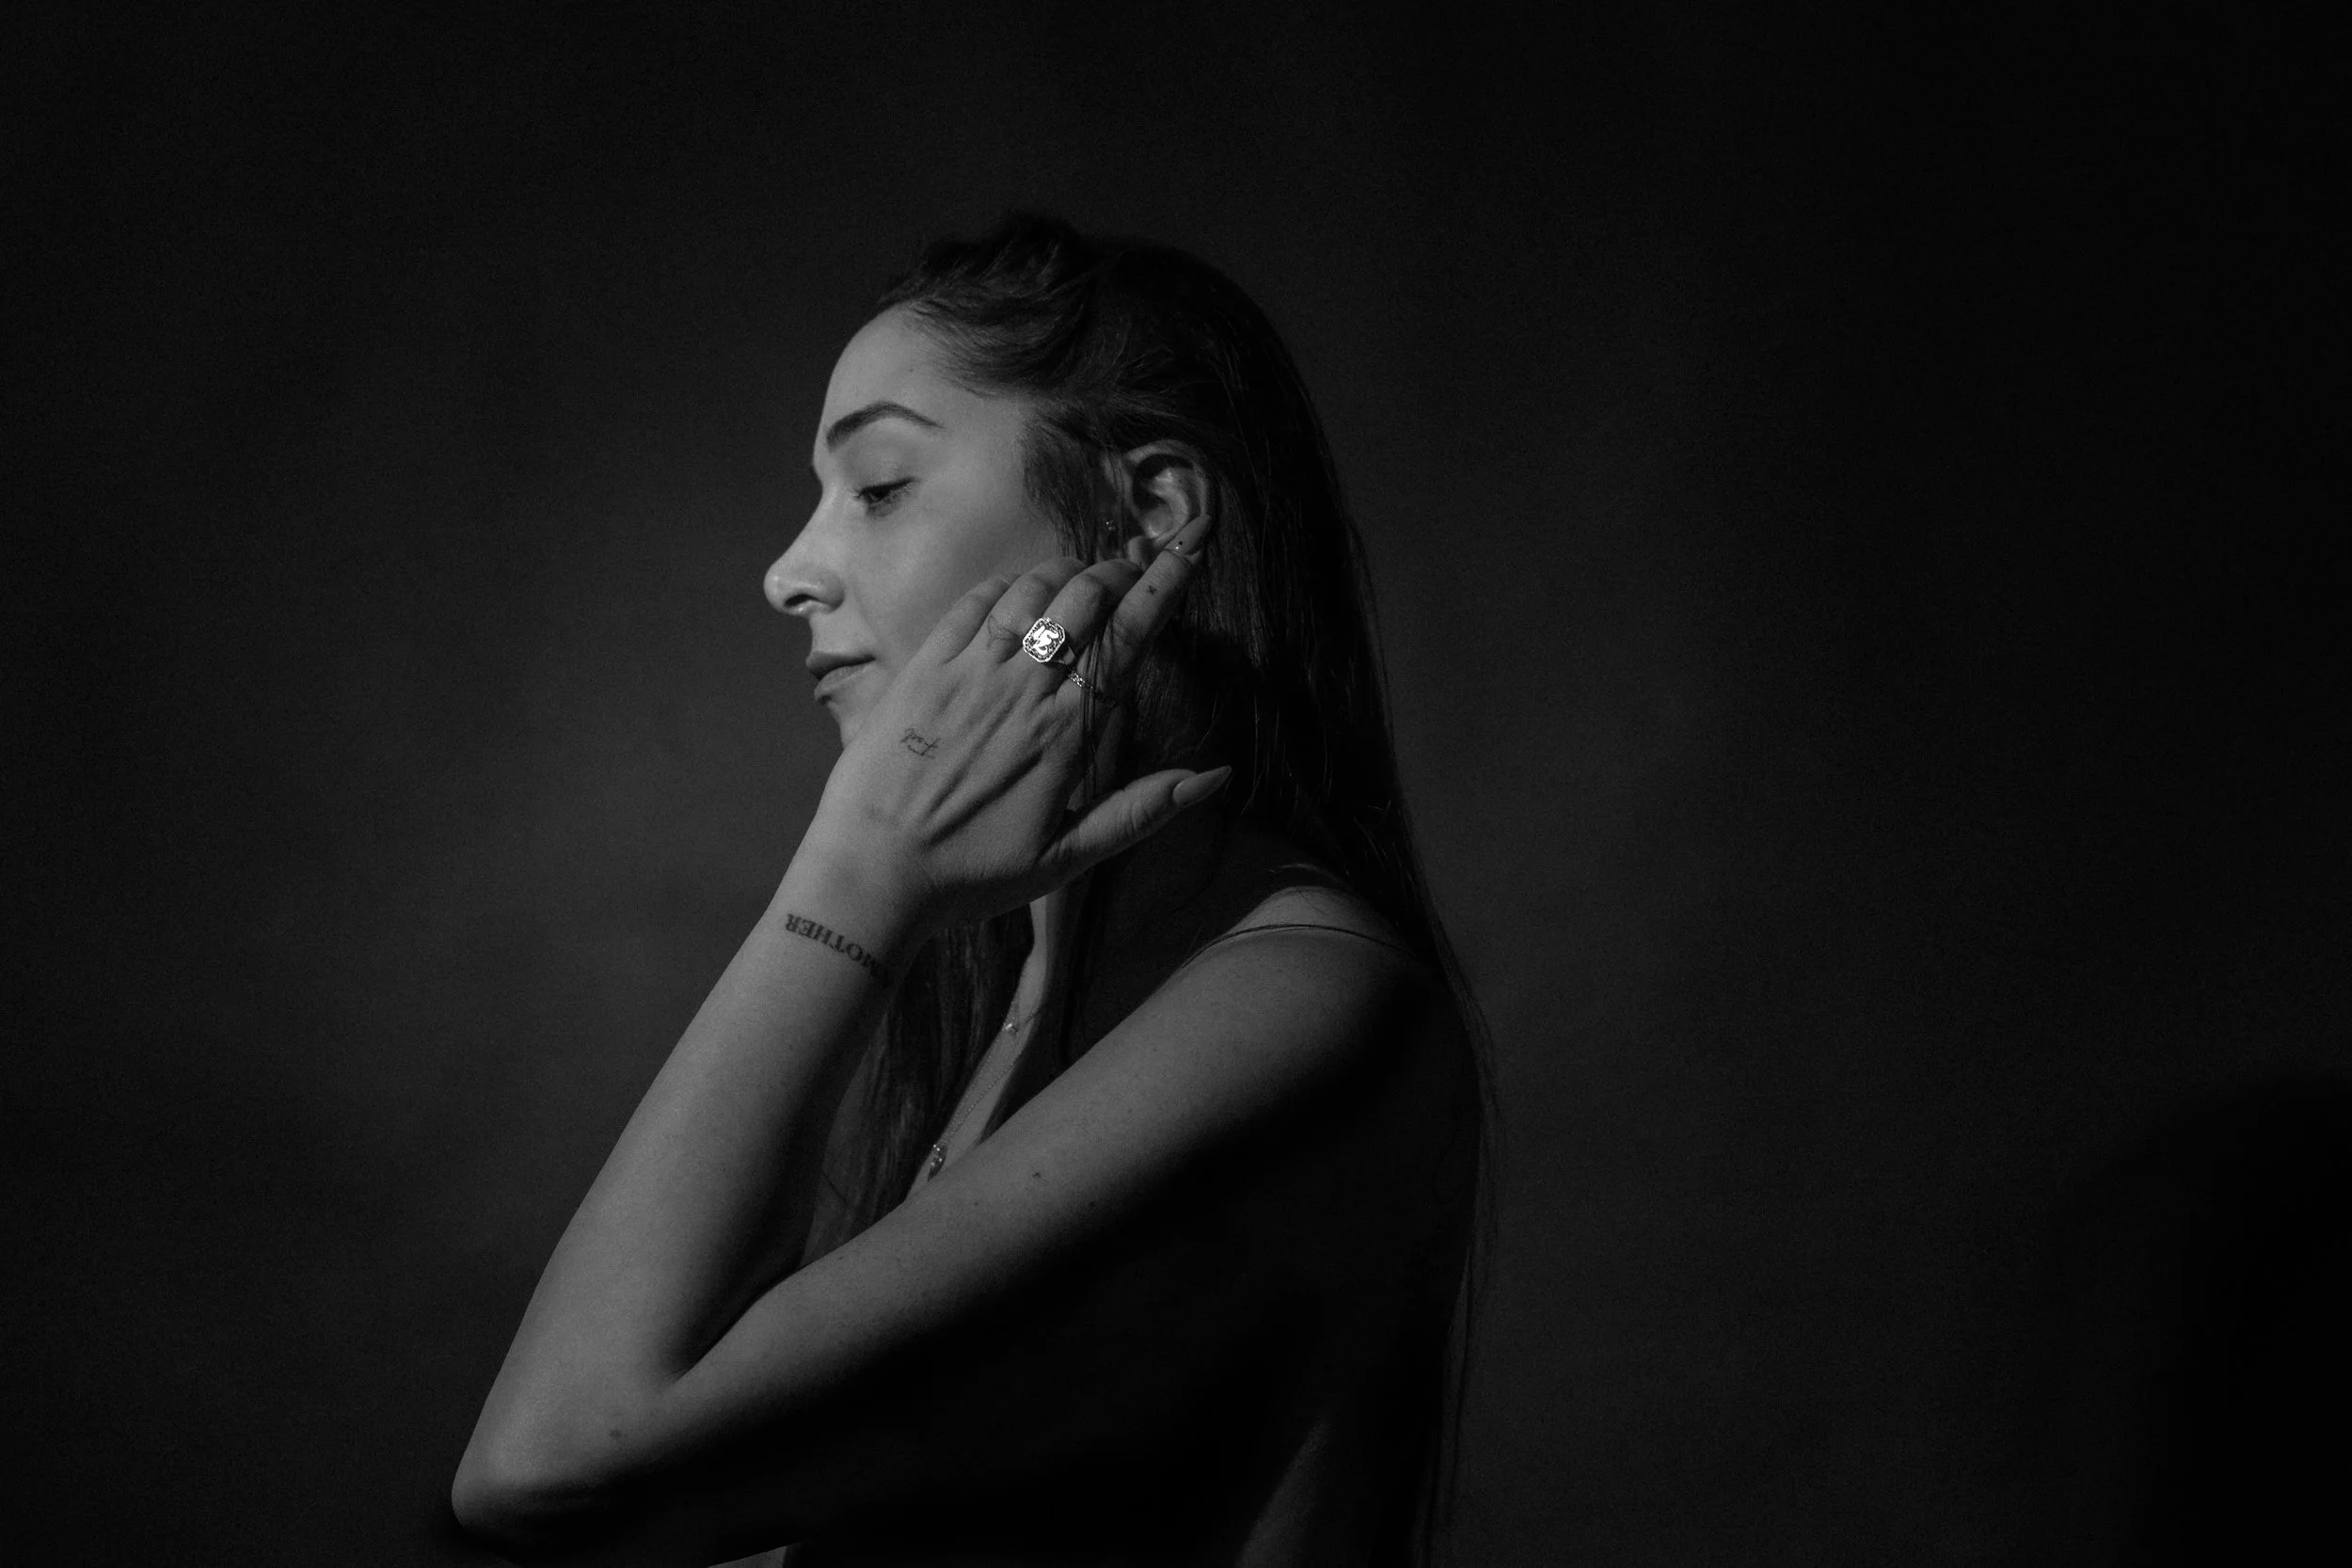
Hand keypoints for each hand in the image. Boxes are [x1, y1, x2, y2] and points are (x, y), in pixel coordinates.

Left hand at [803, 513, 1229, 935]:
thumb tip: (1215, 775)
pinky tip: (1017, 589)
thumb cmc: (971, 875)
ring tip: (1079, 576)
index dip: (1161, 588)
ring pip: (1030, 591)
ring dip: (1064, 571)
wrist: (871, 874)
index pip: (1127, 640)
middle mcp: (1022, 690)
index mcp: (1065, 734)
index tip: (1186, 554)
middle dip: (1115, 572)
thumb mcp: (1067, 858)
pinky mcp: (922, 668)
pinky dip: (1005, 584)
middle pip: (1083, 599)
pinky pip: (972, 603)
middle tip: (1128, 571)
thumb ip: (1141, 811)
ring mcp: (969, 673)